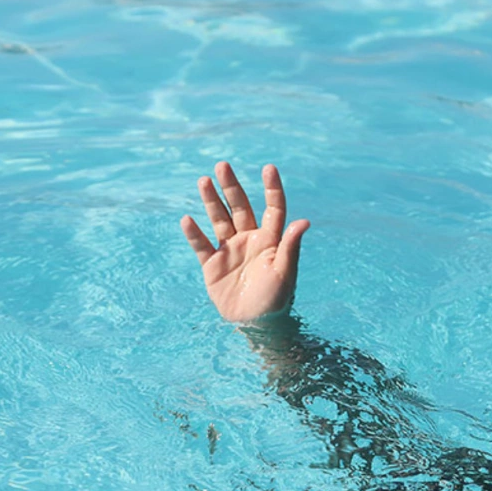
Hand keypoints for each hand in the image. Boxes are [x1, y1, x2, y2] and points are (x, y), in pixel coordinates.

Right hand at [180, 162, 309, 322]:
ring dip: (211, 201)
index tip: (269, 168)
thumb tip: (304, 221)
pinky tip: (187, 219)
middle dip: (231, 186)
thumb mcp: (285, 273)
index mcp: (270, 240)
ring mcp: (230, 250)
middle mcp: (250, 240)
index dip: (271, 188)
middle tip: (223, 165)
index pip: (273, 208)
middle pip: (240, 207)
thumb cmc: (276, 301)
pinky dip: (194, 233)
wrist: (256, 325)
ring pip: (219, 219)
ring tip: (203, 181)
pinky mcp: (212, 265)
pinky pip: (201, 245)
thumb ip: (290, 246)